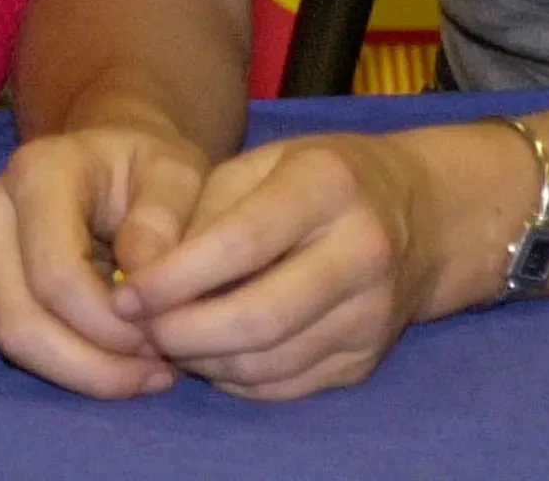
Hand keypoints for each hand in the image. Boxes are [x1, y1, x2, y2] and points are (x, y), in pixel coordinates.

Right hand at [0, 121, 207, 398]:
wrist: (109, 160)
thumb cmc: (145, 168)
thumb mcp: (176, 174)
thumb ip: (162, 221)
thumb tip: (137, 287)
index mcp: (36, 174)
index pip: (56, 275)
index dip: (110, 324)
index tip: (164, 335)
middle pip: (21, 321)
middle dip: (94, 363)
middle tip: (160, 369)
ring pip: (11, 342)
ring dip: (82, 373)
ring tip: (146, 370)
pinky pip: (12, 348)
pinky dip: (66, 369)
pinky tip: (117, 362)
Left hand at [126, 130, 436, 399]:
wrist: (419, 215)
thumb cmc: (315, 179)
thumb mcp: (260, 162)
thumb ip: (199, 208)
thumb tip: (140, 270)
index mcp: (328, 186)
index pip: (243, 242)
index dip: (176, 276)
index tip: (129, 292)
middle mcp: (361, 252)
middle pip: (259, 317)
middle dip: (182, 331)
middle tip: (137, 326)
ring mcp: (372, 314)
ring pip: (268, 362)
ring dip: (202, 360)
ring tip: (164, 337)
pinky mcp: (366, 360)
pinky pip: (285, 386)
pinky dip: (233, 378)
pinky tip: (207, 353)